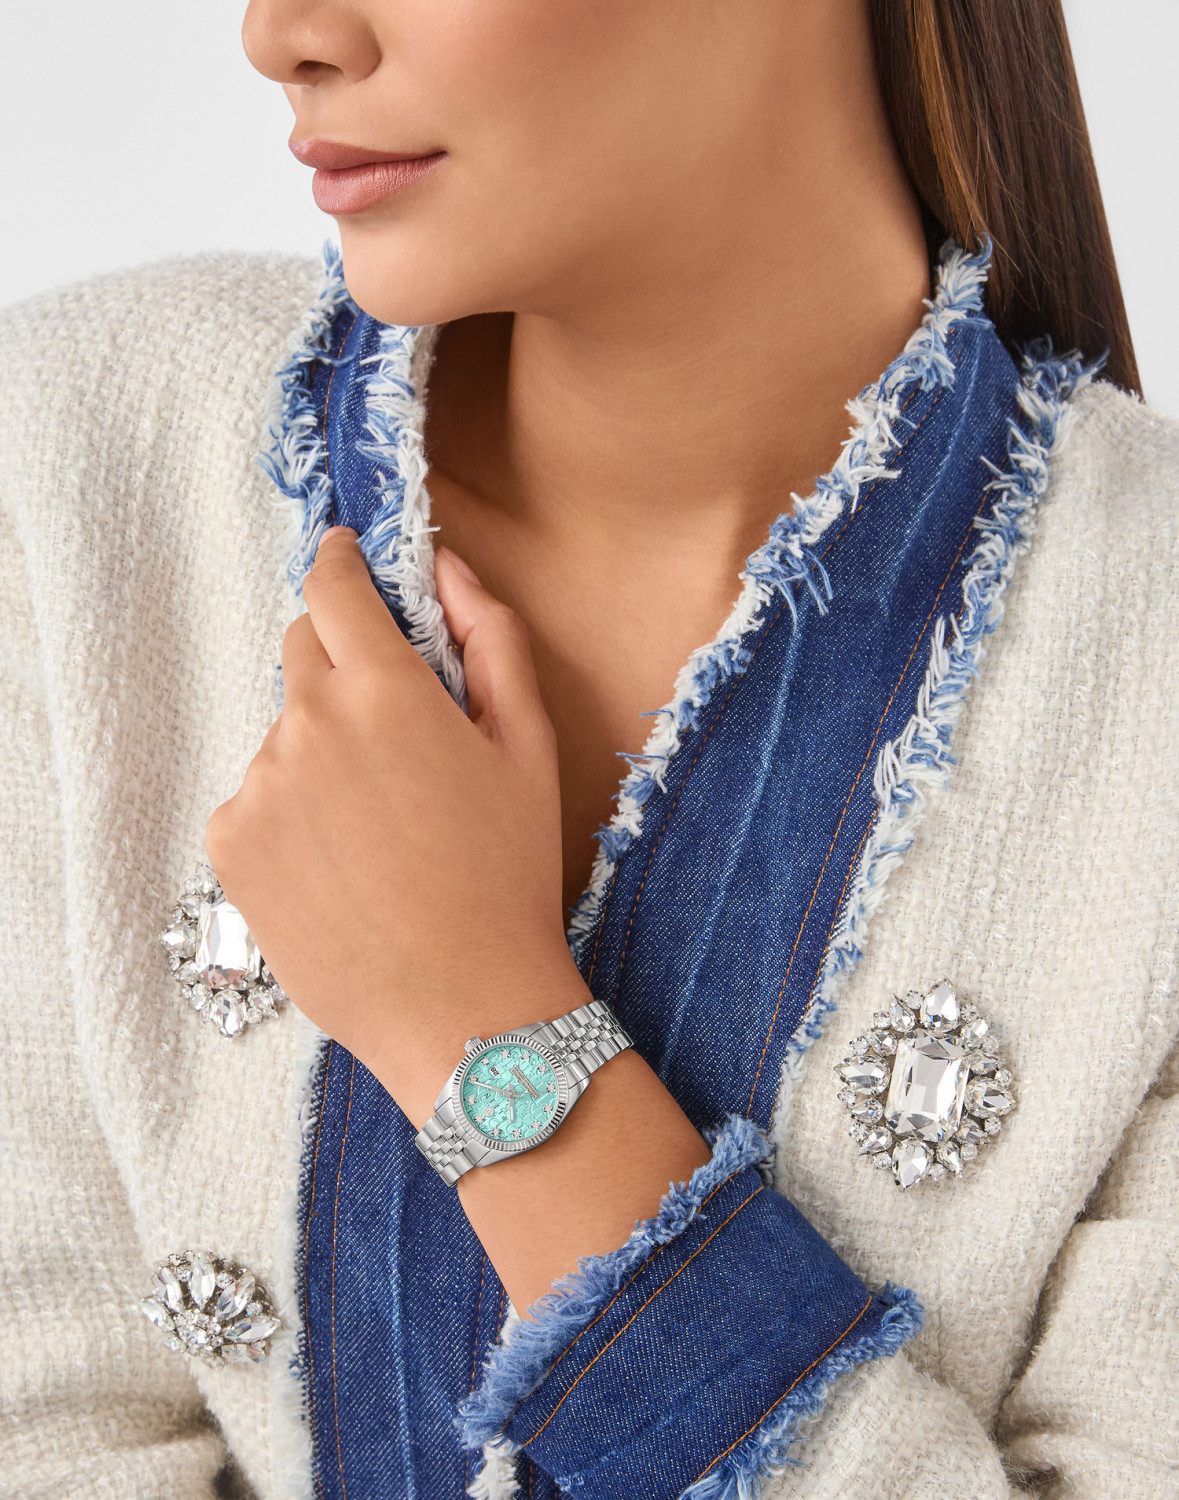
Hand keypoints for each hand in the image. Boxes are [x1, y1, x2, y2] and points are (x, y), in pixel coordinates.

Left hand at [204, 528, 582, 1123]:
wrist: (461, 1007)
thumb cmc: (506, 876)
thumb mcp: (529, 746)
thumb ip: (491, 638)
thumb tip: (447, 567)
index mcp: (384, 690)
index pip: (334, 587)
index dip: (341, 564)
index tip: (346, 560)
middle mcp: (306, 726)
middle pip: (304, 653)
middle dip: (344, 668)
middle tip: (397, 737)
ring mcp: (259, 787)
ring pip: (283, 734)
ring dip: (320, 750)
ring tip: (377, 828)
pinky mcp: (230, 845)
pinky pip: (256, 796)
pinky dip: (291, 810)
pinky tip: (341, 863)